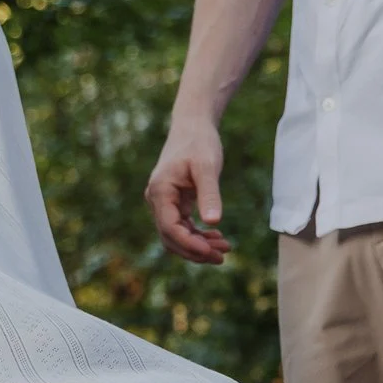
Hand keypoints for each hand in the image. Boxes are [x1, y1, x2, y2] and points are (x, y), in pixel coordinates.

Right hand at [145, 110, 230, 264]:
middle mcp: (156, 200)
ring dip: (198, 246)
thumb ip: (210, 194)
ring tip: (225, 249)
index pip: (170, 229)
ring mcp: (163, 203)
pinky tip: (217, 237)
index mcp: (160, 192)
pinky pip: (182, 227)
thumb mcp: (207, 167)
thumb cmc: (199, 142)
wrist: (193, 126)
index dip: (190, 245)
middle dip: (196, 251)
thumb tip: (214, 223)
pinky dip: (198, 236)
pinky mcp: (173, 203)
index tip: (212, 253)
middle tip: (223, 256)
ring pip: (176, 235)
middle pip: (171, 238)